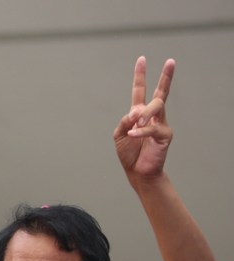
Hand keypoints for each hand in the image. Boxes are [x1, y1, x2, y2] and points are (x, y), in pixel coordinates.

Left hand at [113, 56, 174, 181]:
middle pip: (160, 92)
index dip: (141, 75)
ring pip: (157, 107)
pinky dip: (140, 131)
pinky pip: (152, 128)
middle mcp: (152, 115)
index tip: (142, 59)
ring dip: (144, 112)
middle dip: (166, 77)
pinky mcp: (164, 135)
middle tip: (171, 61)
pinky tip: (133, 134)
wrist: (138, 172)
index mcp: (139, 113)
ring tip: (136, 120)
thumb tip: (135, 112)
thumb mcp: (119, 134)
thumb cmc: (129, 153)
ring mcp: (160, 123)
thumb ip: (124, 121)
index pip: (140, 90)